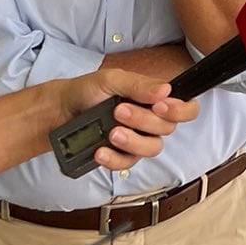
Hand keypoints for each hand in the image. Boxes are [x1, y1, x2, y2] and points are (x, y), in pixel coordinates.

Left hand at [58, 70, 196, 169]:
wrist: (59, 111)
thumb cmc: (87, 91)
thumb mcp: (112, 80)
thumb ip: (140, 85)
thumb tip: (166, 90)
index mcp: (155, 99)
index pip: (186, 109)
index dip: (181, 111)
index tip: (161, 106)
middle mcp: (151, 121)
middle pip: (168, 129)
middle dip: (144, 120)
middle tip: (119, 110)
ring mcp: (137, 141)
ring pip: (152, 149)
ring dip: (133, 141)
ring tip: (111, 133)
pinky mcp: (121, 157)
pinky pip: (128, 164)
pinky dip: (114, 158)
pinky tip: (100, 151)